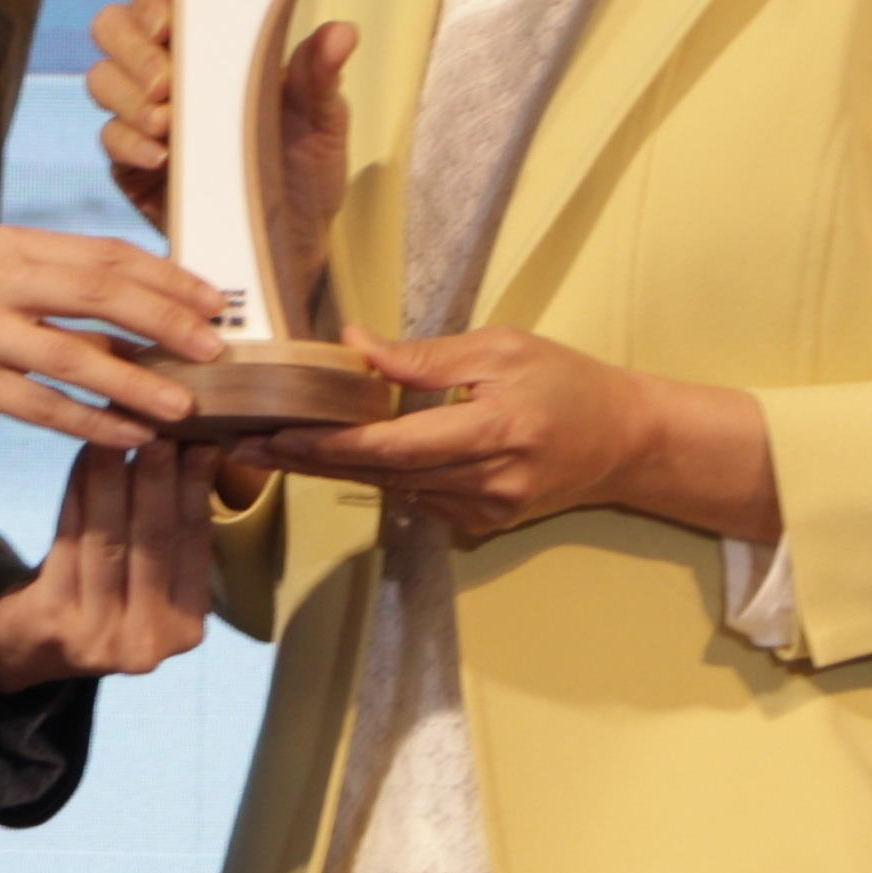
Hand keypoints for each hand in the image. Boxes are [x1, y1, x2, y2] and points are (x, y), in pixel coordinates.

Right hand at [0, 224, 225, 451]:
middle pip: (99, 293)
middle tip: (214, 348)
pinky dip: (92, 422)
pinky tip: (129, 437)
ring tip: (185, 406)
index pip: (104, 254)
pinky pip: (44, 407)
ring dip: (138, 383)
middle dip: (165, 321)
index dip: (165, 277)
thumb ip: (56, 284)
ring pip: (76, 356)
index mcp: (12, 246)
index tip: (212, 300)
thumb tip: (146, 307)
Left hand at [0, 442, 219, 689]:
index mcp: (187, 627)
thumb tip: (194, 448)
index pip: (195, 544)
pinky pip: (70, 541)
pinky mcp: (57, 620)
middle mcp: (150, 641)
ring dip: (113, 477)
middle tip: (157, 425)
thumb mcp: (148, 576)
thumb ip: (170, 530)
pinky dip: (78, 494)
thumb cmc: (102, 596)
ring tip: (115, 430)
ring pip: (111, 537)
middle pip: (156, 541)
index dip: (197, 488)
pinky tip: (83, 458)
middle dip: (157, 477)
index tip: (200, 440)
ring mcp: (102, 636)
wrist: (34, 647)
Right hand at [84, 0, 355, 251]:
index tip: (169, 24)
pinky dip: (129, 143)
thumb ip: (321, 76)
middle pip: (113, 27)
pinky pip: (108, 138)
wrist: (292, 240)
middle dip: (133, 49)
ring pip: (102, 78)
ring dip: (128, 97)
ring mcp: (143, 113)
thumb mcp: (323, 121)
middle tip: (167, 83)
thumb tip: (342, 33)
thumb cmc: (305, 166)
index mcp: (212, 42)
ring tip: (168, 125)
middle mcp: (168, 68)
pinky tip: (161, 158)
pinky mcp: (130, 161)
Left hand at [242, 331, 778, 549]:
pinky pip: (419, 500)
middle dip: (311, 460)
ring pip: (393, 490)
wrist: (625, 440)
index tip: (275, 432)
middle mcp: (486, 481)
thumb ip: (423, 357)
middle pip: (380, 474)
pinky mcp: (484, 525)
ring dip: (336, 472)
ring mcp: (486, 511)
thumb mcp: (499, 347)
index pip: (390, 445)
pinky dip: (384, 478)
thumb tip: (352, 347)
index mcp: (492, 429)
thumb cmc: (565, 379)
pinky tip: (344, 460)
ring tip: (276, 450)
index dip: (327, 443)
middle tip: (246, 443)